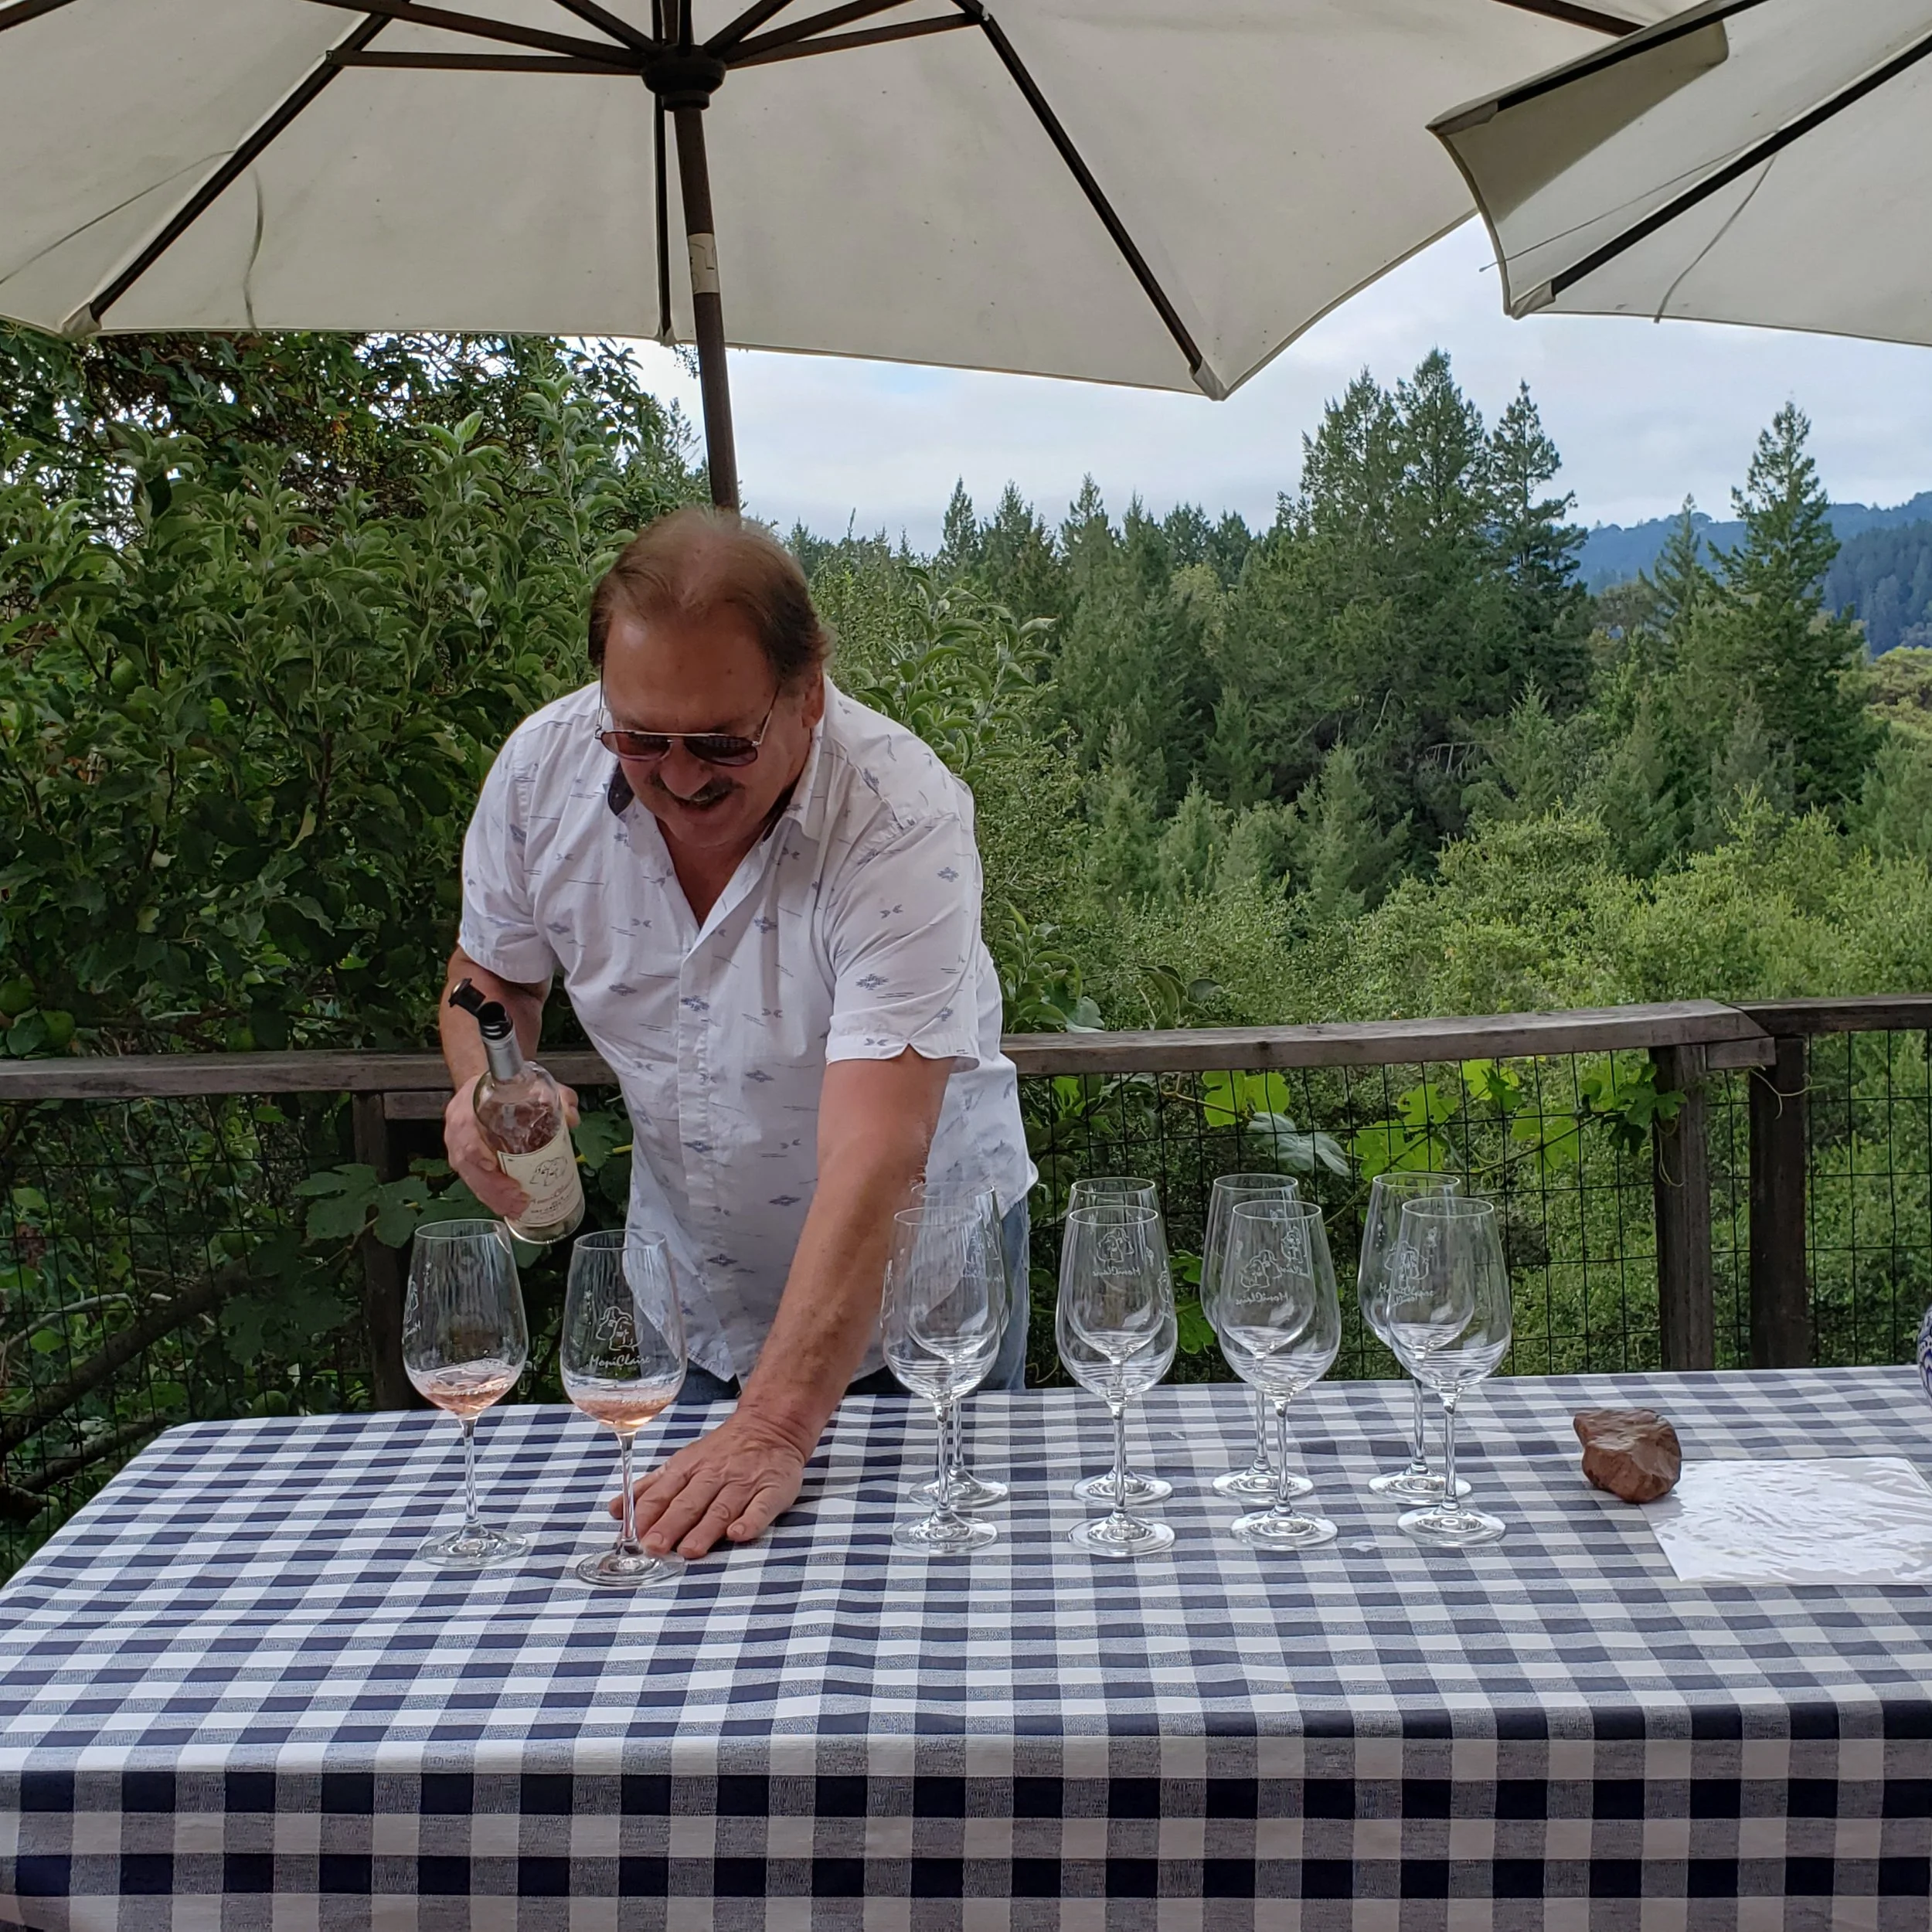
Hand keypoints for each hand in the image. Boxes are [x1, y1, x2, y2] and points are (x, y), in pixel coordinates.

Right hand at [442, 1074, 579, 1218]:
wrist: (483, 1088)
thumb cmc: (505, 1088)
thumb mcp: (531, 1083)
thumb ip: (556, 1095)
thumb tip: (571, 1118)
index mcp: (468, 1108)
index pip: (465, 1133)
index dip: (476, 1152)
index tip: (493, 1165)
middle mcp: (457, 1130)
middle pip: (468, 1164)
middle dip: (493, 1186)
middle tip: (518, 1197)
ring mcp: (457, 1147)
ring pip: (470, 1178)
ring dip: (493, 1197)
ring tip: (517, 1208)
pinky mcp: (463, 1161)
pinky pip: (473, 1183)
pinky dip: (490, 1197)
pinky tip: (507, 1207)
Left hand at [611, 1408, 809, 1558]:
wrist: (770, 1426)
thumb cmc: (721, 1451)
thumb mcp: (683, 1461)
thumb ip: (651, 1488)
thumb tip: (616, 1512)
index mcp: (689, 1468)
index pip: (663, 1493)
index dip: (647, 1515)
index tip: (633, 1537)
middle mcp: (715, 1475)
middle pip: (689, 1503)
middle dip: (670, 1525)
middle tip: (654, 1548)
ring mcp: (745, 1483)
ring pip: (721, 1508)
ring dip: (705, 1529)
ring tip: (689, 1550)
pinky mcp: (772, 1490)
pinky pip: (762, 1507)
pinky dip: (751, 1521)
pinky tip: (738, 1534)